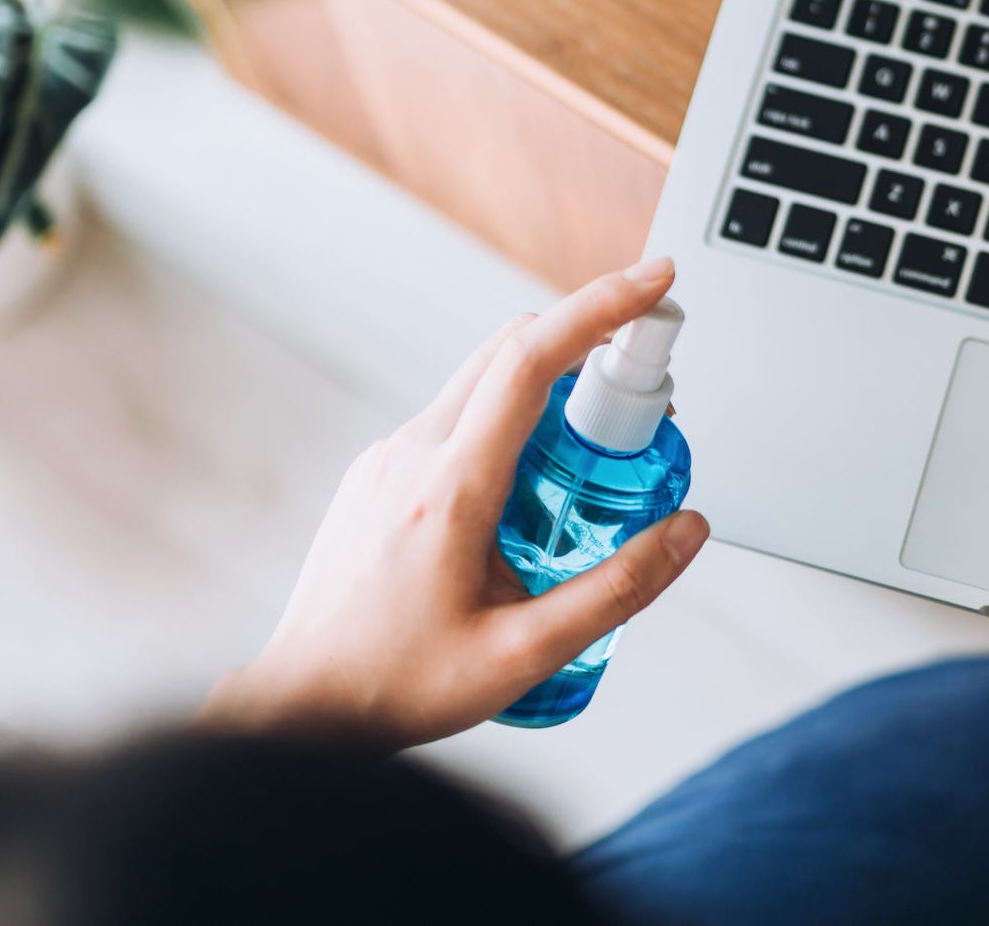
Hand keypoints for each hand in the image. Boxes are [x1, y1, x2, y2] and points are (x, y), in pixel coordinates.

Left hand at [199, 257, 709, 748]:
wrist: (301, 708)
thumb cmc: (399, 687)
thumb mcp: (526, 654)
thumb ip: (618, 589)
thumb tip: (687, 529)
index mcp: (450, 488)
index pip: (532, 360)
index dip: (601, 307)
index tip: (655, 279)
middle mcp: (412, 454)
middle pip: (511, 350)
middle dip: (589, 342)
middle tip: (646, 390)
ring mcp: (388, 457)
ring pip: (482, 381)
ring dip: (550, 388)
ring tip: (596, 460)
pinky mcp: (379, 472)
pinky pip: (457, 416)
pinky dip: (510, 420)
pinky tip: (533, 493)